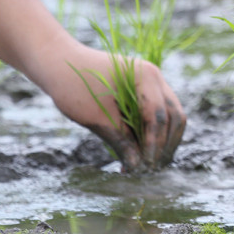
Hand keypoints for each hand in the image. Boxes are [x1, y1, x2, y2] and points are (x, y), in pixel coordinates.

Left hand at [37, 36, 185, 171]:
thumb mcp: (95, 117)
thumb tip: (137, 166)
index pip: (158, 117)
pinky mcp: (146, 90)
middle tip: (152, 170)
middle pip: (174, 116)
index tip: (145, 167)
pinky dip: (155, 133)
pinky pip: (160, 114)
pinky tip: (142, 152)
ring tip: (149, 165)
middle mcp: (155, 76)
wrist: (59, 63)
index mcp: (144, 76)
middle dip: (166, 146)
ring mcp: (153, 82)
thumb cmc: (74, 85)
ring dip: (165, 141)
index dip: (154, 145)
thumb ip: (120, 141)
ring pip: (172, 116)